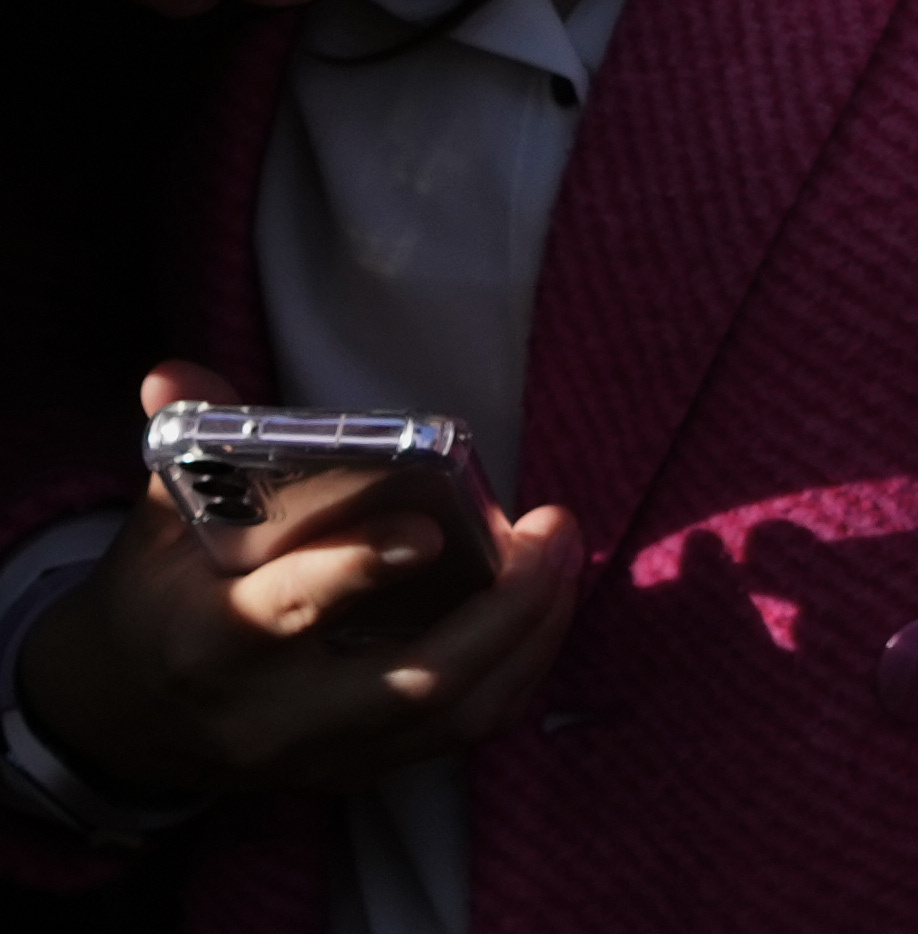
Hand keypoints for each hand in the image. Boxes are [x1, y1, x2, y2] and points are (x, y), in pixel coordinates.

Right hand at [11, 367, 582, 804]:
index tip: (431, 527)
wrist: (121, 719)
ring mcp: (318, 757)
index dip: (361, 569)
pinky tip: (545, 605)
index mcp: (210, 643)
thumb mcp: (156, 526)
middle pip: (414, 682)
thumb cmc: (155, 600)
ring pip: (456, 716)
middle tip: (554, 528)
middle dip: (505, 608)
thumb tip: (174, 373)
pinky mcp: (354, 774)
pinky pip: (463, 734)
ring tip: (565, 556)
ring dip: (533, 636)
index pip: (291, 610)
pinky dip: (519, 670)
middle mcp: (269, 716)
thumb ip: (186, 447)